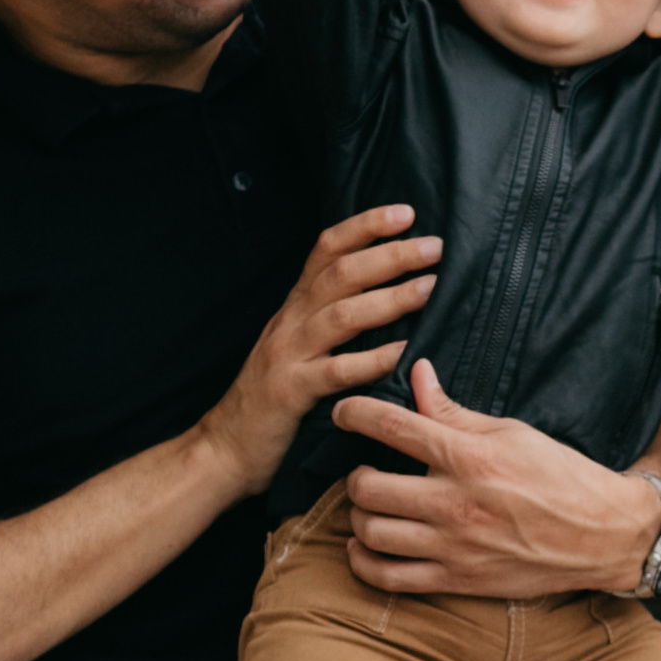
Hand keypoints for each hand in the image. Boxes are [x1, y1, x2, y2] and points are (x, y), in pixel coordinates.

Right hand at [196, 206, 439, 497]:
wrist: (225, 446)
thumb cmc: (275, 395)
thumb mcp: (298, 344)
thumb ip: (331, 316)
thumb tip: (389, 290)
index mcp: (295, 306)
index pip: (327, 250)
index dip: (365, 226)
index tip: (406, 213)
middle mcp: (291, 321)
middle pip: (341, 274)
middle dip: (390, 255)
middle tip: (435, 247)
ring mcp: (288, 354)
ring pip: (341, 314)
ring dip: (390, 298)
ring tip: (430, 288)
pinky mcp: (291, 391)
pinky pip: (337, 371)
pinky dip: (375, 359)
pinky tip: (406, 352)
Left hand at [330, 358, 655, 598]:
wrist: (602, 534)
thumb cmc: (562, 476)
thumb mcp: (512, 433)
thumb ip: (456, 412)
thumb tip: (417, 376)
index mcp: (471, 457)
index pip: (394, 427)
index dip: (356, 414)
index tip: (343, 411)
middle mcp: (455, 503)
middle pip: (369, 487)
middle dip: (356, 474)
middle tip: (366, 469)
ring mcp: (453, 546)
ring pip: (371, 532)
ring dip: (359, 516)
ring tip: (370, 505)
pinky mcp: (456, 580)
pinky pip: (388, 578)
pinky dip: (363, 562)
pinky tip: (363, 545)